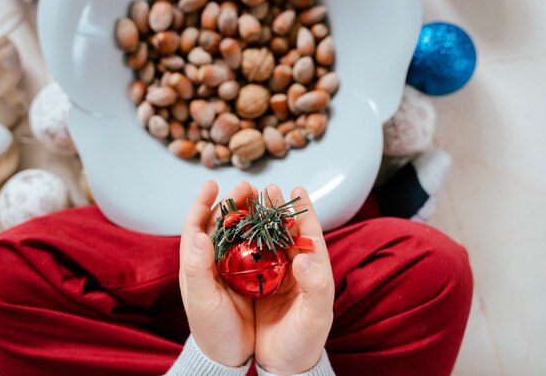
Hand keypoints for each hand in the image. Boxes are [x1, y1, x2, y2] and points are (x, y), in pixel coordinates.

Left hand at [179, 180, 256, 366]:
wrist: (229, 356)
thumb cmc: (211, 330)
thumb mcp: (202, 301)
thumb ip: (198, 269)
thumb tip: (199, 235)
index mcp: (195, 264)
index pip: (195, 226)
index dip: (202, 204)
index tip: (212, 185)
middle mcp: (213, 262)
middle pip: (221, 224)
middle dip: (234, 203)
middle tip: (248, 186)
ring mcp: (233, 269)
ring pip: (242, 234)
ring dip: (251, 214)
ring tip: (263, 198)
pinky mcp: (251, 278)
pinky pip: (259, 250)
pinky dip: (266, 235)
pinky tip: (277, 226)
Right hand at [254, 185, 334, 373]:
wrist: (283, 365)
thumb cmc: (305, 342)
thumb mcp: (315, 317)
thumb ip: (315, 286)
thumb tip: (304, 256)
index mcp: (314, 270)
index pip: (310, 234)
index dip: (304, 211)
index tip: (297, 189)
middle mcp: (293, 268)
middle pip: (283, 231)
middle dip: (275, 208)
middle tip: (265, 187)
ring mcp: (273, 275)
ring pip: (263, 240)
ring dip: (254, 219)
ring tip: (246, 198)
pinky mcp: (254, 284)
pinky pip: (245, 257)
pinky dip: (239, 240)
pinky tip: (230, 229)